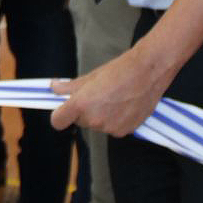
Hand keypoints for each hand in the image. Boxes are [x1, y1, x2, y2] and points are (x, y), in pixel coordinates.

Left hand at [49, 45, 167, 138]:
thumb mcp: (91, 76)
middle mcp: (94, 120)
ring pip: (97, 125)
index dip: (60, 115)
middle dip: (84, 111)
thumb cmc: (120, 70)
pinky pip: (112, 128)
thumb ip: (69, 87)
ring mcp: (110, 128)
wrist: (149, 71)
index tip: (65, 109)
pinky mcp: (125, 132)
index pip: (57, 121)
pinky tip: (125, 105)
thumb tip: (53, 88)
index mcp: (81, 104)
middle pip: (79, 121)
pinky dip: (116, 120)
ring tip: (115, 98)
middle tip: (99, 95)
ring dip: (101, 116)